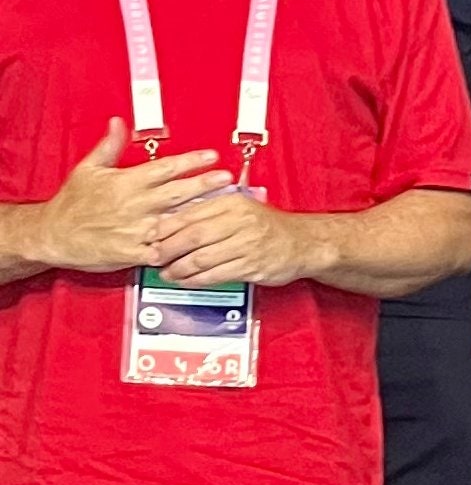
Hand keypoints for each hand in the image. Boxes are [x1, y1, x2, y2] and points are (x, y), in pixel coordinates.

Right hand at [32, 120, 233, 271]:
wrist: (51, 234)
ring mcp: (135, 229)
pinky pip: (163, 249)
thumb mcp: (88, 168)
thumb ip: (110, 145)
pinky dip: (180, 246)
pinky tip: (200, 242)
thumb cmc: (70, 203)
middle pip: (178, 192)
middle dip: (205, 184)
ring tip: (224, 208)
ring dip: (199, 214)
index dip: (191, 161)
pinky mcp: (132, 251)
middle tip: (226, 178)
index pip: (166, 167)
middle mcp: (135, 204)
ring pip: (175, 220)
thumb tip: (120, 122)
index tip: (212, 155)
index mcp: (127, 182)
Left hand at [153, 193, 316, 287]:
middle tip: (153, 257)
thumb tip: (173, 221)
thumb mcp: (243, 208)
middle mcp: (240, 222)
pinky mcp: (252, 266)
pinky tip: (186, 281)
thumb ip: (212, 211)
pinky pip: (216, 275)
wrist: (305, 242)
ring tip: (167, 272)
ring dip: (179, 269)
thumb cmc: (269, 227)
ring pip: (201, 258)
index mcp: (234, 203)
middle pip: (193, 236)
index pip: (191, 213)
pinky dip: (196, 280)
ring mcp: (247, 245)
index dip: (167, 227)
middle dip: (168, 249)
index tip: (151, 235)